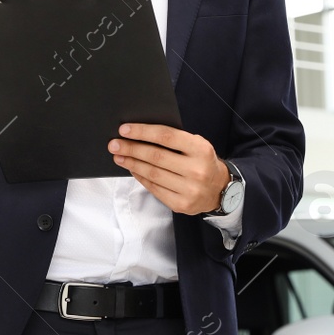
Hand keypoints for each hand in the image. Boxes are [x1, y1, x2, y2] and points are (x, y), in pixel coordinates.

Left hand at [108, 124, 225, 214]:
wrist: (219, 190)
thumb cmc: (202, 162)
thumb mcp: (196, 145)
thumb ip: (174, 139)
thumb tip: (140, 134)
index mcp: (201, 149)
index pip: (166, 136)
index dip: (143, 132)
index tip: (124, 129)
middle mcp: (197, 170)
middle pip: (156, 156)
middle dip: (131, 148)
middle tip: (114, 144)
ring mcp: (189, 190)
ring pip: (152, 174)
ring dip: (132, 163)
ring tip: (119, 156)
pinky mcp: (181, 204)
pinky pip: (154, 188)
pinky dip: (140, 177)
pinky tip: (132, 169)